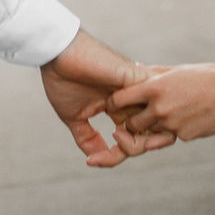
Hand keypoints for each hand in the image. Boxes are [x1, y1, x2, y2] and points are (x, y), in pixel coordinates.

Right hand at [39, 26, 151, 166]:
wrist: (57, 53)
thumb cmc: (63, 79)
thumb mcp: (75, 117)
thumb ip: (87, 138)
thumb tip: (94, 159)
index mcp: (121, 107)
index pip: (133, 137)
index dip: (117, 155)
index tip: (94, 161)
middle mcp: (133, 99)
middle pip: (150, 133)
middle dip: (132, 150)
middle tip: (107, 156)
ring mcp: (138, 89)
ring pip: (157, 122)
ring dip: (138, 140)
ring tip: (115, 139)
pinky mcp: (137, 79)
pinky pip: (155, 102)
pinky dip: (144, 122)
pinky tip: (122, 130)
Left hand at [114, 64, 214, 147]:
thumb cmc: (206, 76)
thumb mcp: (177, 70)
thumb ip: (154, 72)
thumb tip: (136, 69)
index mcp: (154, 88)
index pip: (119, 100)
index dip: (115, 105)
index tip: (117, 106)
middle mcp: (159, 108)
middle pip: (131, 124)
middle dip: (133, 123)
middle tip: (139, 117)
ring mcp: (171, 124)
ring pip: (150, 133)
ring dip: (154, 129)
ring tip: (168, 117)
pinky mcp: (183, 136)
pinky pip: (171, 137)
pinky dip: (175, 131)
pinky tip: (189, 119)